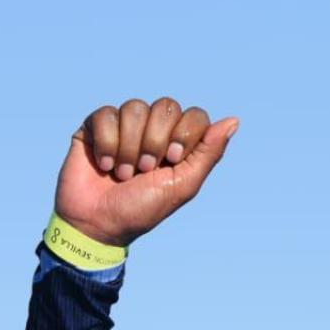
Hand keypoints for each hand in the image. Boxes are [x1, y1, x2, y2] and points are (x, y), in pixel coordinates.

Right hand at [55, 97, 238, 246]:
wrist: (99, 223)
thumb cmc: (143, 208)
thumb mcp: (183, 185)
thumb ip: (208, 152)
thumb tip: (234, 120)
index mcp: (178, 142)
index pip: (194, 115)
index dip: (184, 134)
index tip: (172, 160)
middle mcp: (153, 129)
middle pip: (166, 106)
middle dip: (155, 142)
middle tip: (146, 170)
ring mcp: (125, 125)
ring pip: (135, 107)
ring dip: (129, 147)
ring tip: (123, 172)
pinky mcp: (96, 125)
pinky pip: (106, 114)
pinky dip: (107, 143)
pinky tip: (104, 164)